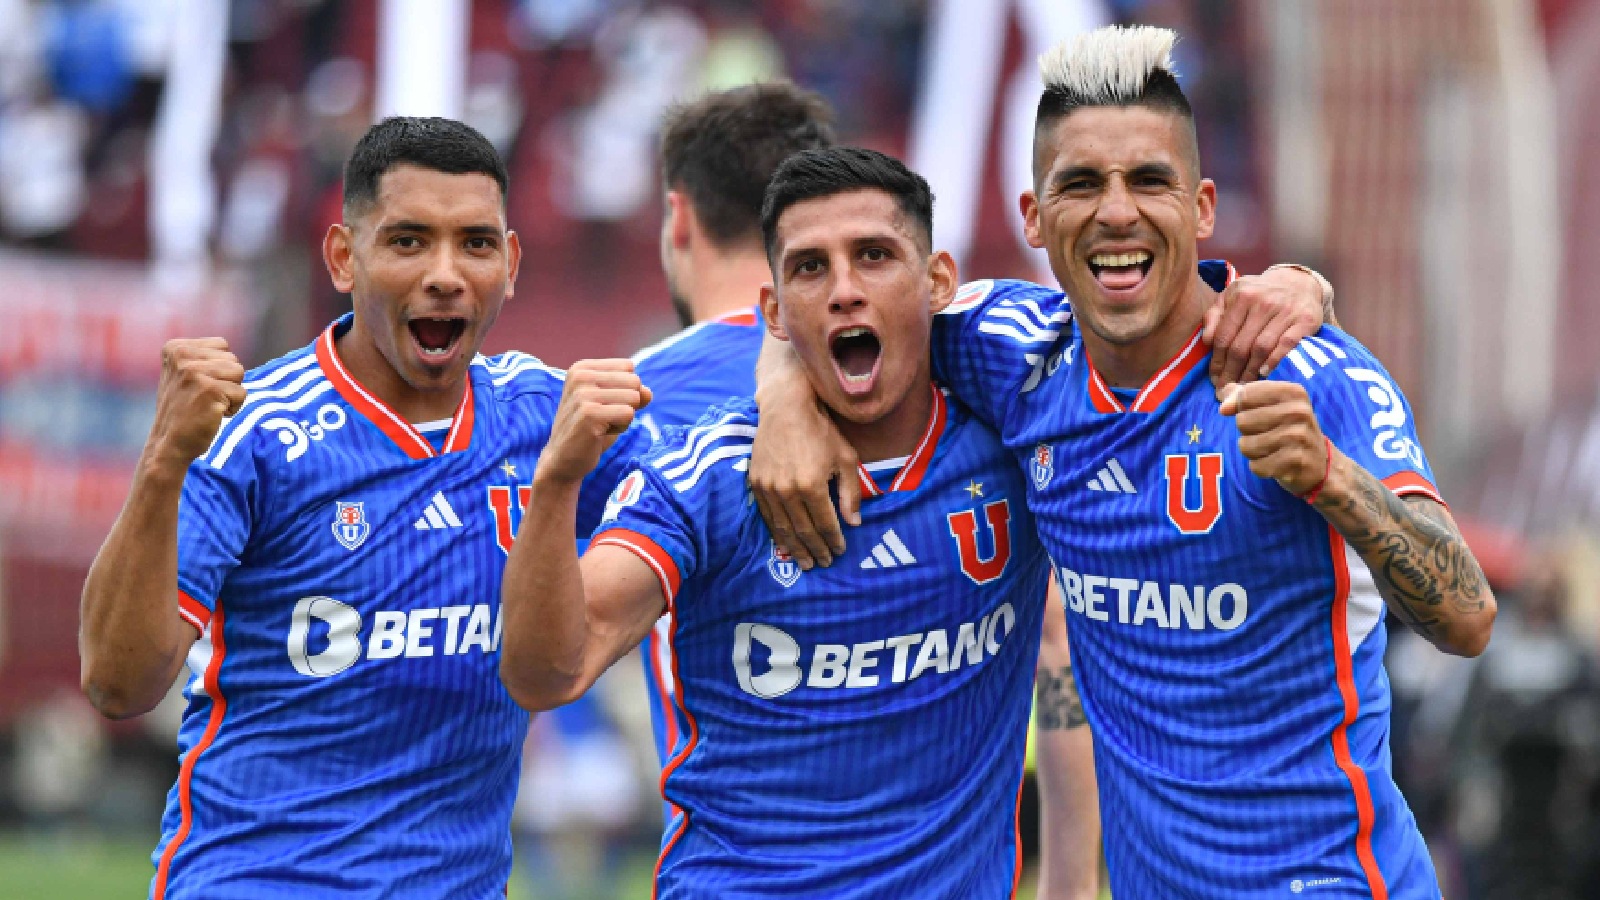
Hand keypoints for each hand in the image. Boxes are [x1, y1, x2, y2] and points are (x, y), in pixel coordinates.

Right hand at [146, 338, 246, 469]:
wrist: (169, 443)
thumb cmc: (182, 410)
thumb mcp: (181, 374)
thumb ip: (200, 357)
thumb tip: (226, 347)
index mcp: (175, 348)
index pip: (222, 345)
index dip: (219, 368)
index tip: (198, 384)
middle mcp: (182, 356)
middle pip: (233, 359)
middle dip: (226, 381)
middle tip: (203, 398)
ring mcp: (195, 373)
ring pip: (239, 373)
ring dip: (231, 393)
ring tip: (208, 404)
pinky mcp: (210, 390)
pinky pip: (242, 393)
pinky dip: (233, 408)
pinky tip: (212, 414)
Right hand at [537, 359, 651, 484]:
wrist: (563, 459)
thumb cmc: (590, 429)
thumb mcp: (613, 404)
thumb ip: (633, 392)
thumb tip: (648, 392)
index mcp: (582, 368)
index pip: (628, 367)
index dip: (624, 389)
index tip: (603, 405)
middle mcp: (580, 376)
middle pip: (634, 381)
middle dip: (627, 404)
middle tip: (603, 418)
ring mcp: (583, 394)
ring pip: (634, 398)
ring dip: (624, 417)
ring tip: (601, 426)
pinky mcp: (589, 414)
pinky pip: (629, 414)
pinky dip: (621, 428)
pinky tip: (600, 434)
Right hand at [749, 373, 859, 569]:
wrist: (786, 408)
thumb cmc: (821, 431)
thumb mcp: (845, 458)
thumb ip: (851, 493)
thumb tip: (854, 523)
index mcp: (812, 485)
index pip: (826, 523)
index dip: (834, 540)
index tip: (841, 550)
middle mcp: (788, 490)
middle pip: (804, 530)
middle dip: (816, 549)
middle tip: (825, 563)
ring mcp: (769, 488)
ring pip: (783, 528)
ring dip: (795, 548)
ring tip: (806, 562)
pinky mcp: (756, 483)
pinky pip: (768, 516)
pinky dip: (778, 532)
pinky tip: (786, 542)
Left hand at [1203, 265, 1327, 389]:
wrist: (1298, 283)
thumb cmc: (1258, 295)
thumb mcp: (1232, 296)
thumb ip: (1215, 316)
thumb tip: (1207, 341)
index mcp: (1241, 296)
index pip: (1224, 336)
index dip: (1216, 361)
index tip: (1213, 379)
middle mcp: (1262, 302)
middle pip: (1241, 345)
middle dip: (1231, 371)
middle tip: (1226, 390)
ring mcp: (1285, 311)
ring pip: (1261, 348)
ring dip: (1250, 371)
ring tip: (1243, 387)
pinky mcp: (1305, 320)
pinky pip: (1287, 344)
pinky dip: (1275, 361)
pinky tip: (1264, 374)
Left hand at [1219, 381, 1329, 496]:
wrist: (1320, 464)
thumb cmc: (1289, 429)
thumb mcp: (1272, 405)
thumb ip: (1243, 397)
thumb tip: (1223, 405)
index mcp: (1292, 392)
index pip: (1246, 394)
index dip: (1241, 407)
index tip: (1256, 413)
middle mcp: (1298, 411)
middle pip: (1242, 421)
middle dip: (1248, 432)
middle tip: (1269, 435)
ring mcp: (1298, 437)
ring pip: (1246, 445)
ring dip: (1253, 451)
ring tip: (1272, 449)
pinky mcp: (1294, 461)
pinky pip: (1256, 466)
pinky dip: (1260, 467)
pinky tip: (1276, 463)